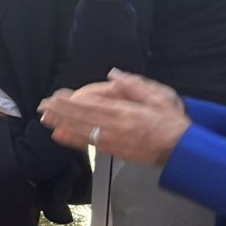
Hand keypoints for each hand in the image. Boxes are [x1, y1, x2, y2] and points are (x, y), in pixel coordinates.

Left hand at [38, 71, 189, 166]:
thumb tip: (114, 74)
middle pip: (82, 119)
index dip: (71, 102)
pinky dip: (73, 140)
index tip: (56, 97)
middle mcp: (115, 128)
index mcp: (125, 112)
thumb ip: (135, 86)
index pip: (92, 105)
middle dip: (61, 113)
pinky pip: (90, 144)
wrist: (182, 151)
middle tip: (43, 107)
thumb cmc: (171, 122)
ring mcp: (113, 141)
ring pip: (83, 132)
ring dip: (62, 124)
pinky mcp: (114, 151)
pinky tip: (60, 136)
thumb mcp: (159, 97)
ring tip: (45, 118)